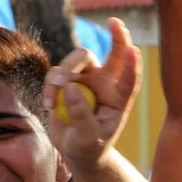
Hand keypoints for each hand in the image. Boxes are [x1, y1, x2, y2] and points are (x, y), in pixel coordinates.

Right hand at [42, 20, 136, 170]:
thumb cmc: (89, 147)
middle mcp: (105, 83)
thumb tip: (70, 88)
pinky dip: (49, 87)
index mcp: (120, 98)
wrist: (75, 150)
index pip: (129, 76)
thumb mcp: (87, 138)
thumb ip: (81, 115)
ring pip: (76, 60)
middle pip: (107, 54)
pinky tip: (49, 105)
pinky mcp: (67, 81)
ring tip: (53, 97)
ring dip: (61, 74)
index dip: (132, 62)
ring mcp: (86, 79)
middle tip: (107, 31)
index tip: (133, 47)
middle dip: (109, 41)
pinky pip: (55, 73)